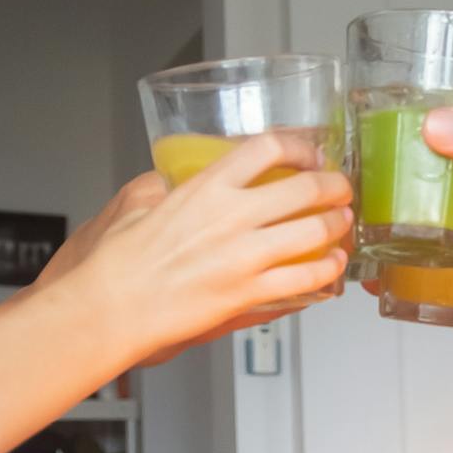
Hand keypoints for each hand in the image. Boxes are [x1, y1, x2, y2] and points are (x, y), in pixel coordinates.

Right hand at [0, 132, 350, 452]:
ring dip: (336, 227)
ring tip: (342, 226)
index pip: (268, 148)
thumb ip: (162, 188)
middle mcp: (232, 217)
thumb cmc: (115, 263)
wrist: (110, 308)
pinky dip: (325, 271)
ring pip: (314, 233)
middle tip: (339, 189)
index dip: (300, 145)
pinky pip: (304, 278)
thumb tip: (171, 184)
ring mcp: (244, 257)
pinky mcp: (248, 293)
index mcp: (205, 187)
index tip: (309, 150)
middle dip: (333, 186)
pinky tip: (330, 269)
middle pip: (306, 188)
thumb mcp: (135, 203)